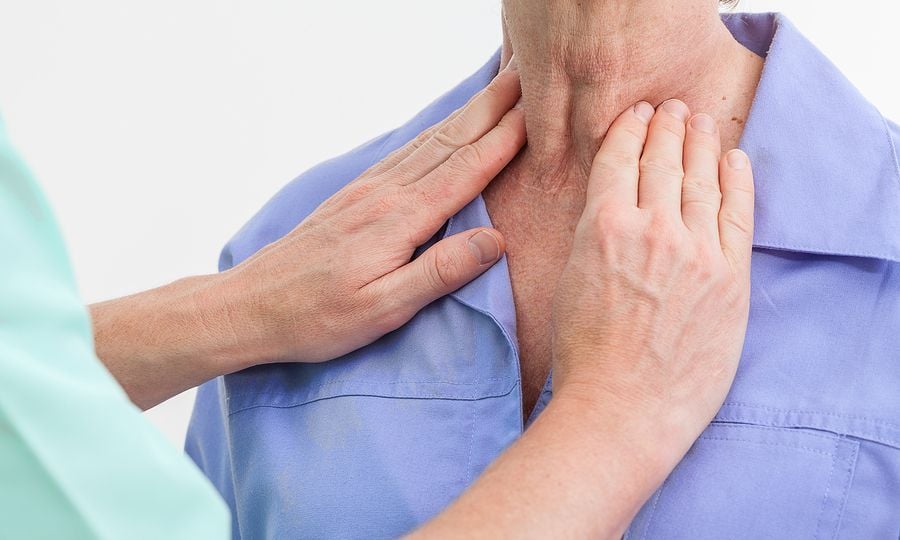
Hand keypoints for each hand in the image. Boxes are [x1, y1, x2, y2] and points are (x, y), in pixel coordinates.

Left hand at [220, 64, 524, 363]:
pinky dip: (434, 131)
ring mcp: (367, 190)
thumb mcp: (382, 309)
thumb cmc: (316, 317)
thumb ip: (438, 273)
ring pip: (428, 140)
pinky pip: (405, 152)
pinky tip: (444, 127)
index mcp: (398, 220)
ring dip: (467, 112)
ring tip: (497, 89)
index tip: (538, 111)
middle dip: (492, 107)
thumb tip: (494, 241)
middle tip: (525, 75)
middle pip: (450, 141)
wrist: (252, 306)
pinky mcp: (355, 196)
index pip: (465, 171)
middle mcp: (385, 194)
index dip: (505, 139)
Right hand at [551, 99, 754, 462]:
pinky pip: (738, 212)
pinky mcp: (729, 276)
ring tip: (701, 121)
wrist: (621, 407)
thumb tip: (611, 208)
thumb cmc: (584, 354)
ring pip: (702, 178)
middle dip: (667, 125)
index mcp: (602, 225)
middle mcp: (651, 227)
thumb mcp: (568, 280)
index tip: (637, 114)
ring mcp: (696, 250)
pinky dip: (737, 180)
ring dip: (701, 143)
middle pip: (664, 158)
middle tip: (672, 107)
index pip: (620, 158)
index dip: (630, 129)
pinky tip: (734, 159)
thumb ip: (592, 235)